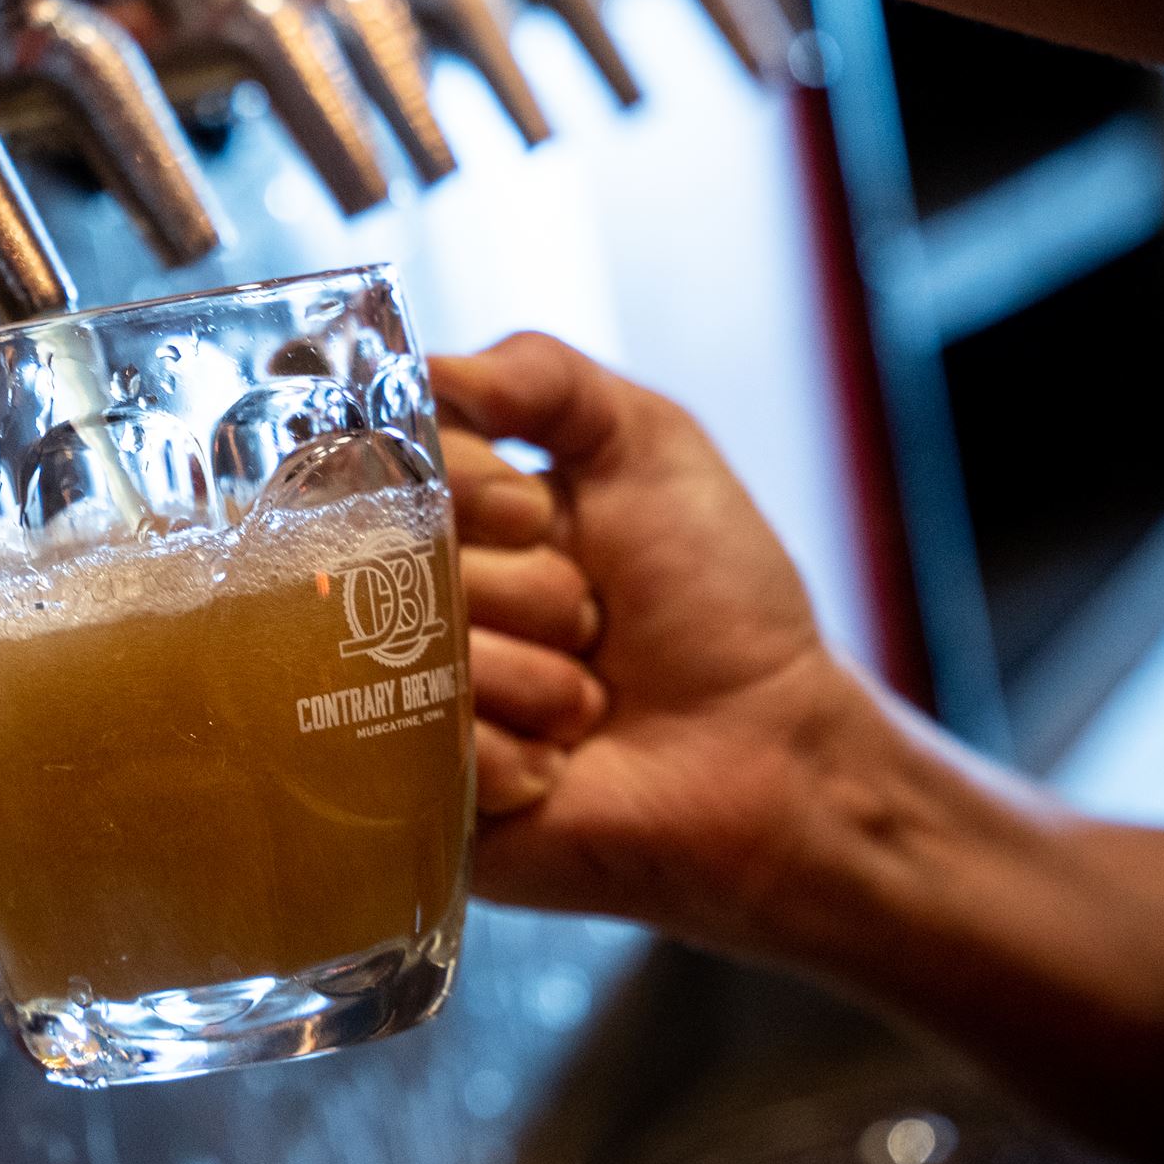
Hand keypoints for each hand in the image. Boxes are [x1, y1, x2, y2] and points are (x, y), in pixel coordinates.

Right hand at [436, 332, 881, 956]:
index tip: (542, 518)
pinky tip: (561, 769)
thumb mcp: (650, 445)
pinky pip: (429, 755)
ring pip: (417, 662)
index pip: (387, 469)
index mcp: (452, 518)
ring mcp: (406, 701)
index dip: (473, 493)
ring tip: (586, 706)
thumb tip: (425, 366)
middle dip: (524, 590)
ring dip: (533, 682)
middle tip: (590, 621)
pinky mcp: (418, 797)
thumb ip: (544, 378)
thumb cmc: (720, 602)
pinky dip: (515, 759)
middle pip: (396, 566)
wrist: (776, 757)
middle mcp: (413, 603)